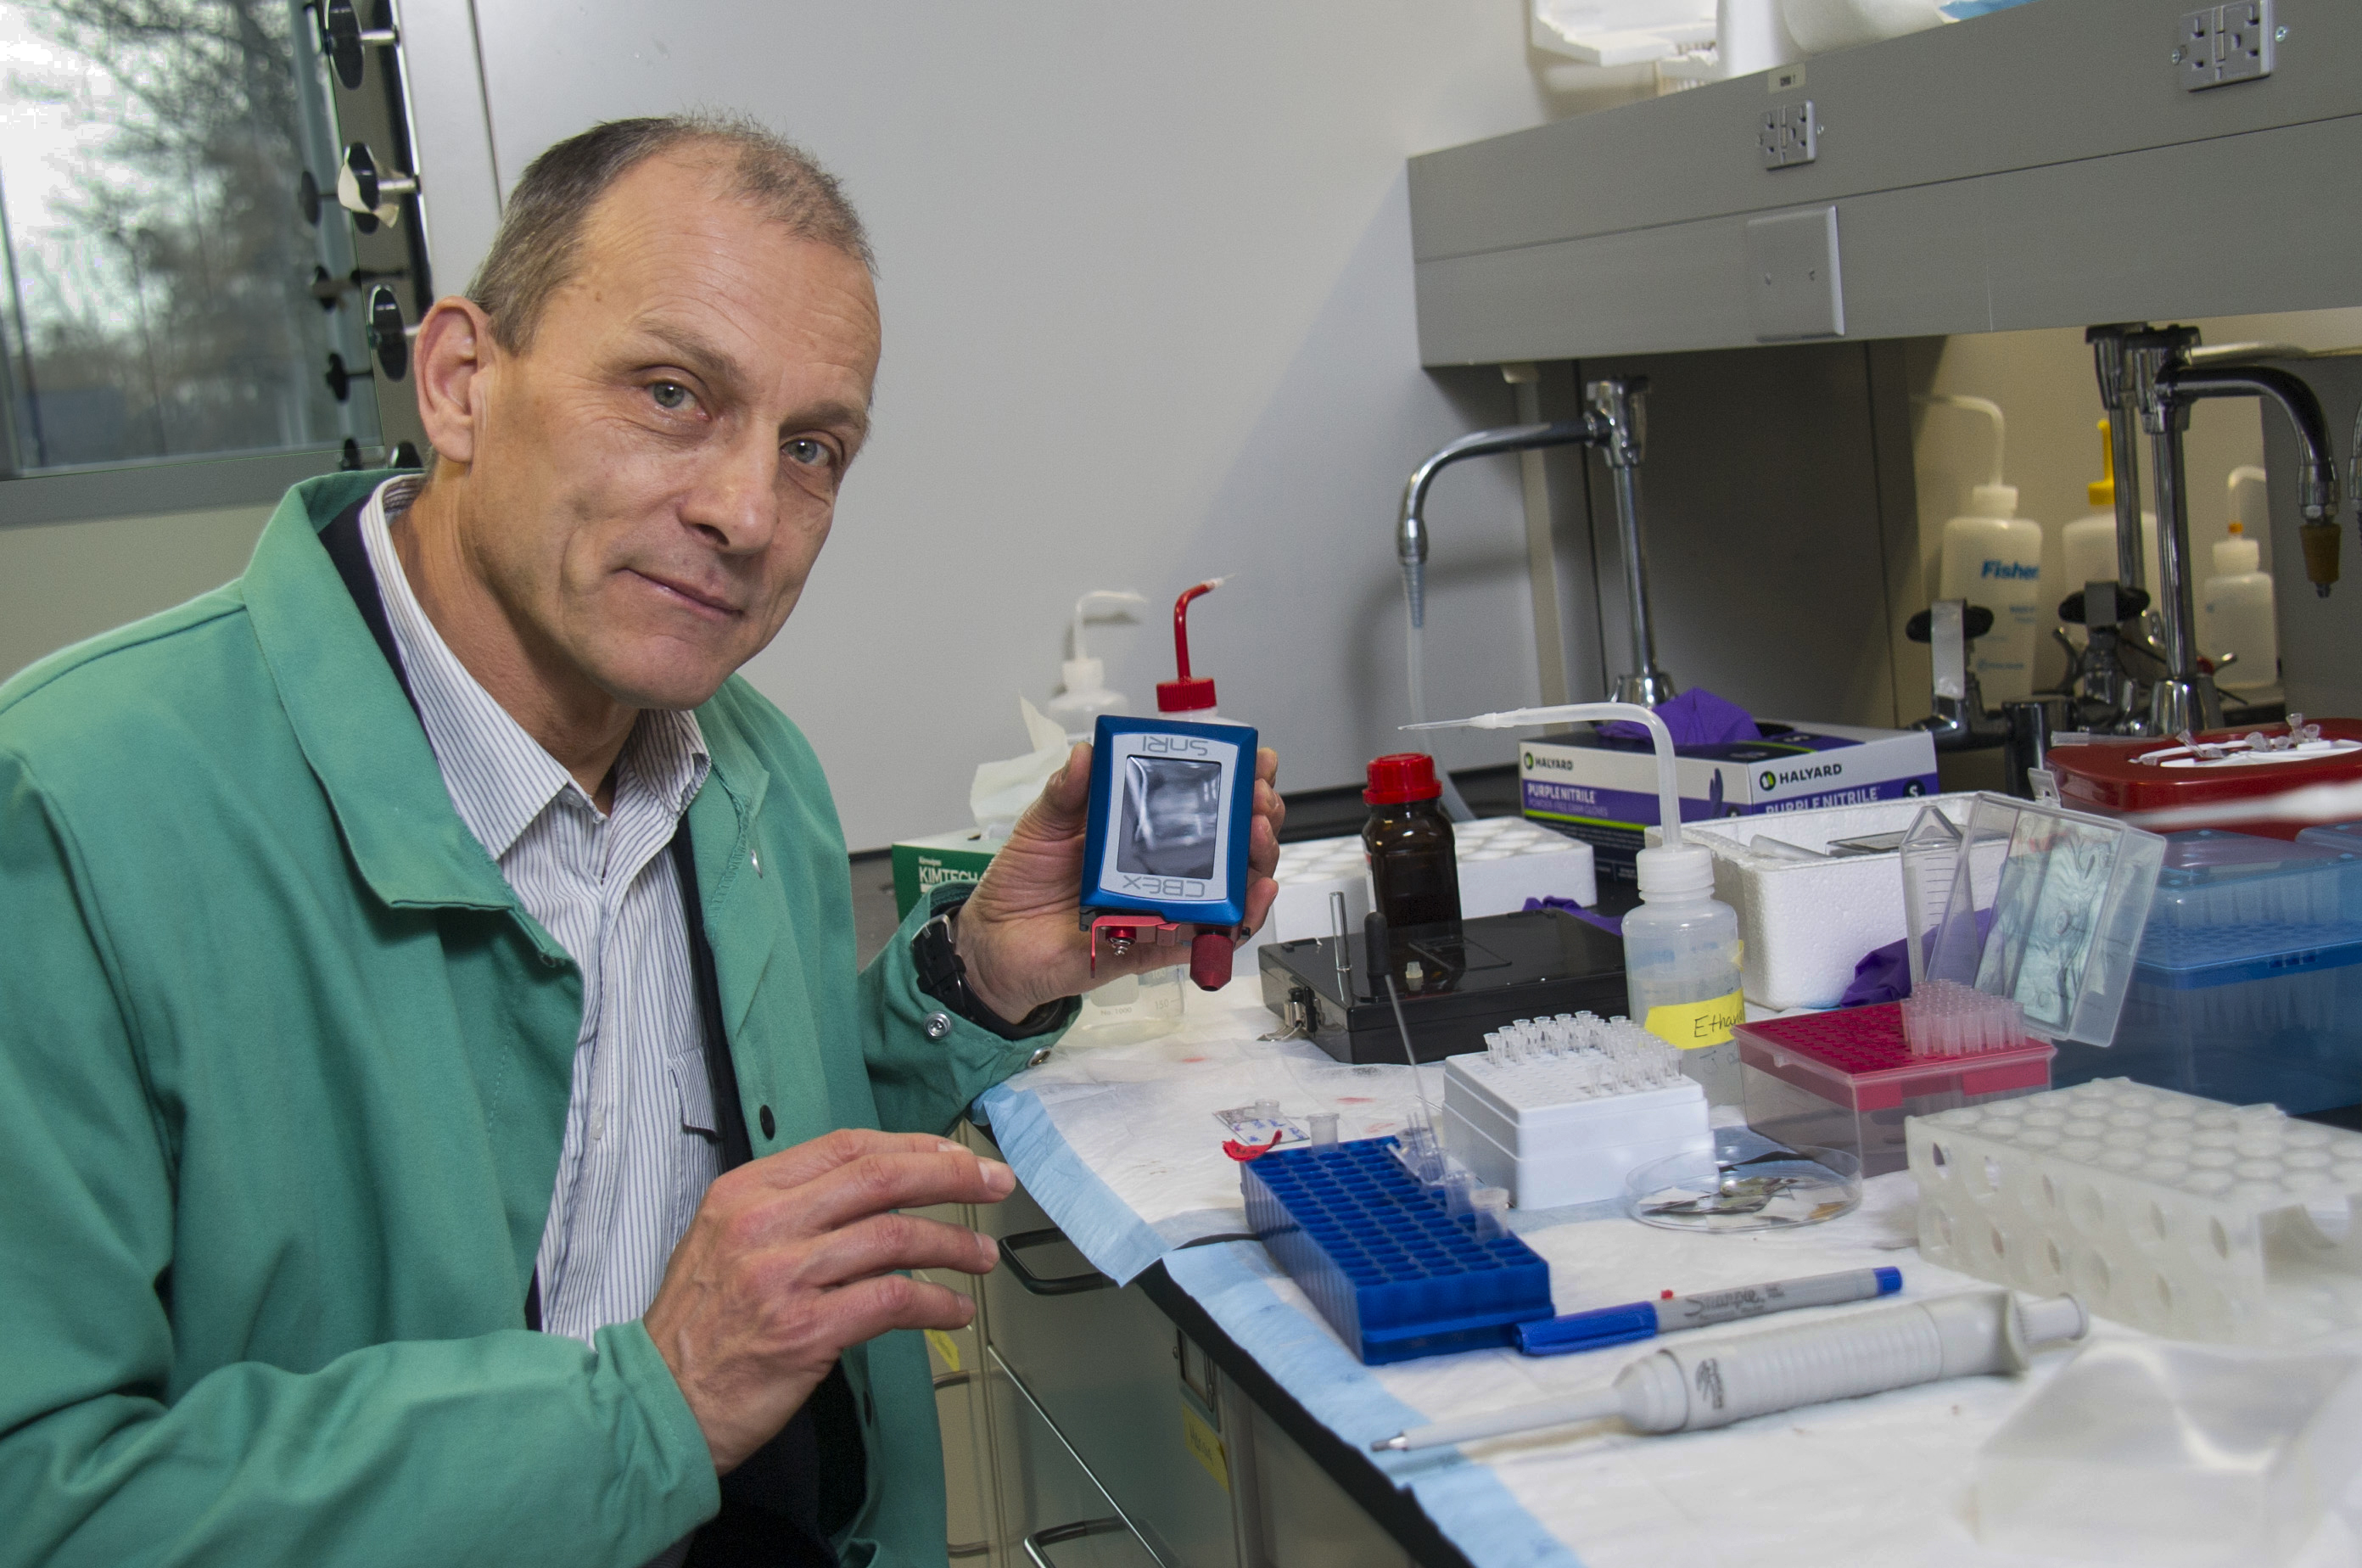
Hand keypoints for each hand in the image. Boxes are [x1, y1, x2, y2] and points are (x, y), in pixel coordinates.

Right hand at [642, 1128, 1013, 1473]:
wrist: (656, 1403)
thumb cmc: (695, 1330)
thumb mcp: (724, 1243)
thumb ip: (789, 1213)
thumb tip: (870, 1198)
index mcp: (746, 1193)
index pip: (845, 1147)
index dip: (912, 1146)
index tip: (954, 1156)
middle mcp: (764, 1226)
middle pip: (879, 1178)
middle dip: (951, 1176)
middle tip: (993, 1183)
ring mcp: (784, 1277)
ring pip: (894, 1236)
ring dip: (953, 1245)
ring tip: (983, 1257)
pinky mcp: (806, 1330)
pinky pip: (892, 1301)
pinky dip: (934, 1304)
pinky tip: (953, 1310)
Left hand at [955, 743, 1283, 1019]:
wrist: (995, 945)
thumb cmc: (1021, 885)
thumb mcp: (1041, 826)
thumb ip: (1065, 792)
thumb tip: (1085, 754)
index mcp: (1139, 829)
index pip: (1200, 800)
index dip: (1235, 780)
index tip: (1254, 761)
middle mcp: (1161, 866)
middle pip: (1230, 840)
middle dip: (1258, 814)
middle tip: (1259, 799)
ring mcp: (1165, 905)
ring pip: (1232, 886)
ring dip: (1257, 860)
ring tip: (1258, 835)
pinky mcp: (1158, 944)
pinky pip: (1208, 937)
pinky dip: (1238, 919)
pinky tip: (1250, 896)